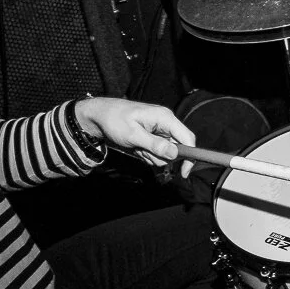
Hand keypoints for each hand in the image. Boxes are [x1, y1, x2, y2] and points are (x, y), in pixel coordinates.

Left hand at [75, 97, 196, 176]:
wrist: (99, 116)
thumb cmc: (114, 120)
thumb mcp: (132, 134)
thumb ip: (154, 144)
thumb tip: (174, 154)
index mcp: (165, 118)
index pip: (187, 138)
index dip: (189, 156)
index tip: (183, 172)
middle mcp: (166, 124)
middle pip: (177, 149)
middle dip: (160, 156)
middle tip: (142, 152)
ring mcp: (160, 131)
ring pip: (166, 154)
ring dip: (152, 156)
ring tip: (136, 148)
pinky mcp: (154, 138)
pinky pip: (158, 153)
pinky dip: (148, 155)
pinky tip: (137, 149)